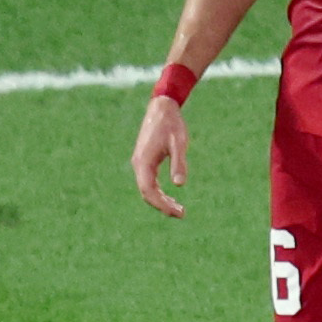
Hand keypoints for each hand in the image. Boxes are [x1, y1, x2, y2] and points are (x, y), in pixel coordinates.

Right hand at [132, 94, 188, 217]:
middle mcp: (138, 164)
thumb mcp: (179, 144)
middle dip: (162, 205)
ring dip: (161, 200)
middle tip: (182, 214)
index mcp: (144, 162)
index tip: (177, 212)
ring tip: (179, 209)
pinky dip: (159, 191)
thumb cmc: (172, 124)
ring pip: (147, 188)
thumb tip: (179, 185)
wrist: (162, 107)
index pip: (148, 191)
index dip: (161, 204)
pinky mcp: (145, 160)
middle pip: (146, 193)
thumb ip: (179, 163)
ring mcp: (140, 162)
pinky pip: (149, 181)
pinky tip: (171, 197)